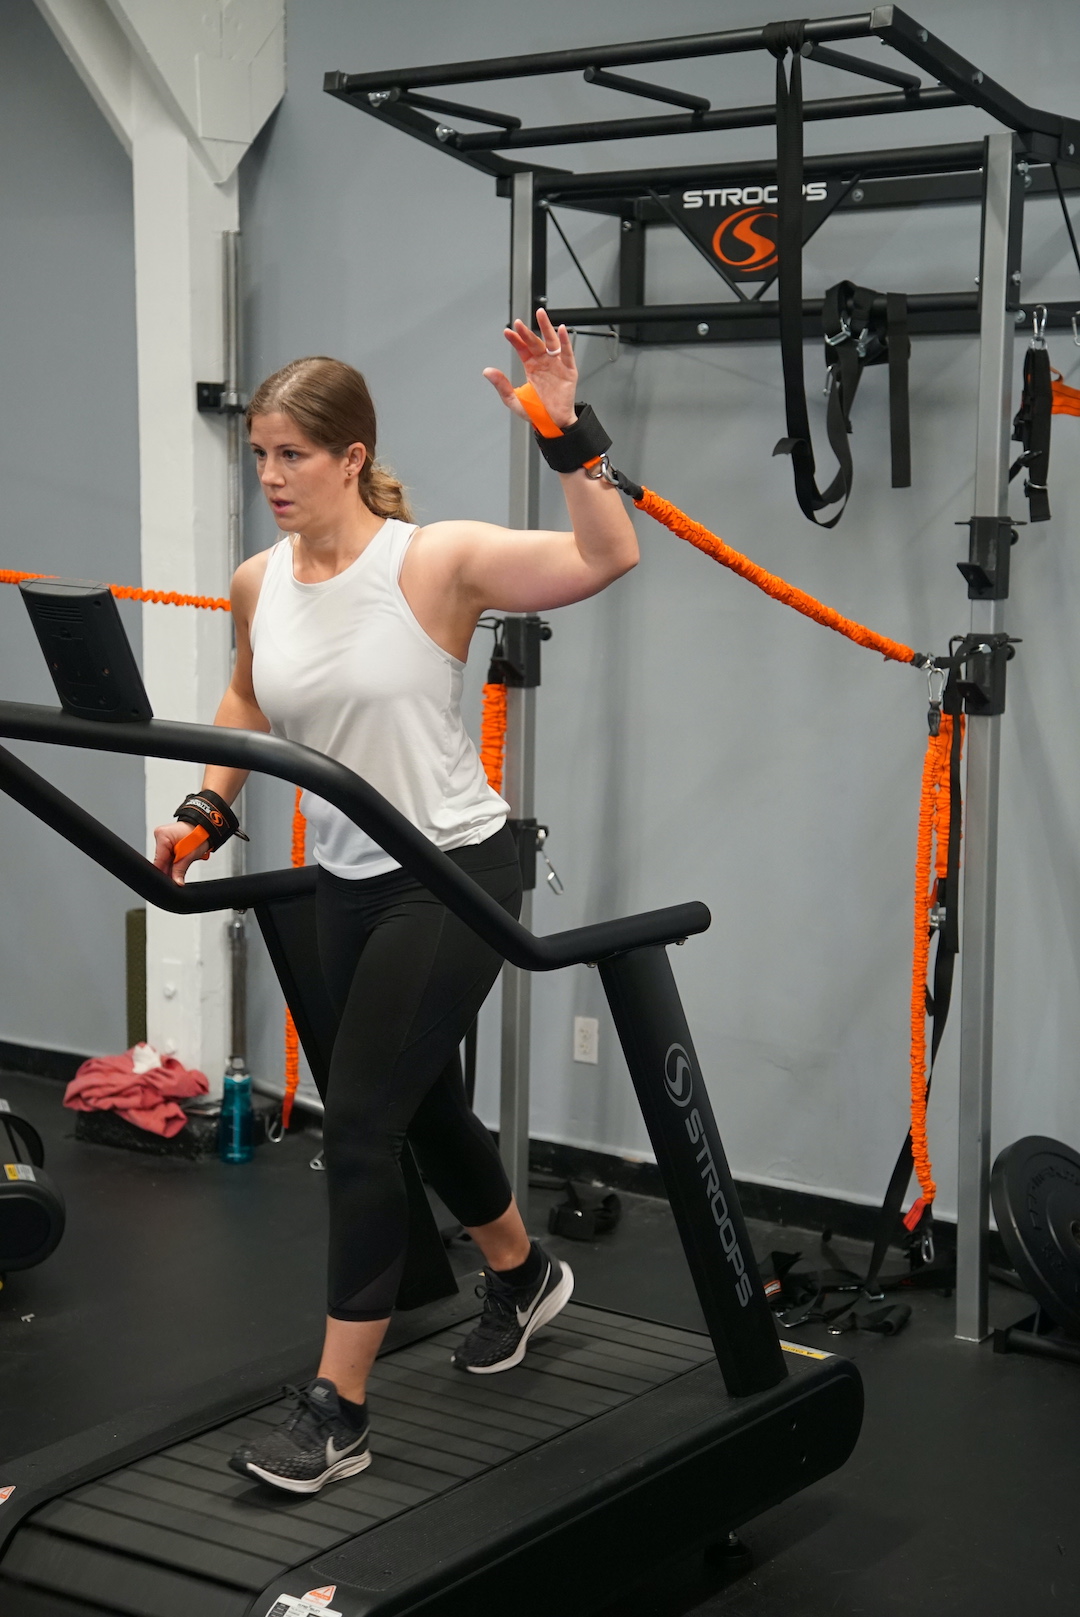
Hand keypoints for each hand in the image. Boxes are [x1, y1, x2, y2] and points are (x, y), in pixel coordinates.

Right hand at [152, 820, 209, 886]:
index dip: (163, 873)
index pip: (158, 860)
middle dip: (169, 870)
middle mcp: (160, 836)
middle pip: (160, 861)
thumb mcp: (190, 854)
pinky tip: (180, 862)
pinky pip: (168, 856)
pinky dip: (174, 861)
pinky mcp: (167, 842)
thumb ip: (180, 870)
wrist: (205, 828)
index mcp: (163, 836)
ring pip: (164, 860)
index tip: (168, 882)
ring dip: (172, 866)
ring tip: (182, 864)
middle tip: (177, 877)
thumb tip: (176, 882)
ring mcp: (163, 839)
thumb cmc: (200, 835)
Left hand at [483, 307, 577, 430]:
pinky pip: (567, 353)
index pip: (522, 349)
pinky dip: (565, 341)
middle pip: (535, 342)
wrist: (552, 424)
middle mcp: (544, 363)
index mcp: (531, 367)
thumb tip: (487, 371)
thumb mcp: (513, 399)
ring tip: (541, 314)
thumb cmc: (536, 412)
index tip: (507, 332)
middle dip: (527, 332)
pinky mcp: (569, 371)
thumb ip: (501, 385)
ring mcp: (556, 365)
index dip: (515, 340)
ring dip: (546, 328)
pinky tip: (561, 330)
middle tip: (519, 323)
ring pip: (551, 342)